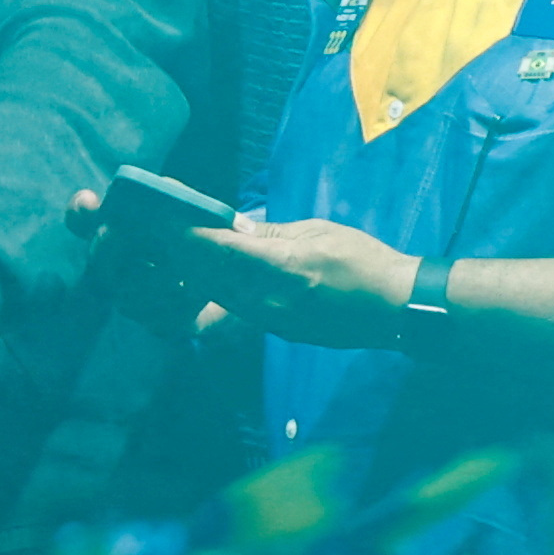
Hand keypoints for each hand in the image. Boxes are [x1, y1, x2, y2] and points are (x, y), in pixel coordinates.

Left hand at [176, 214, 431, 345]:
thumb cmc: (362, 260)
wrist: (393, 307)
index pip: (224, 251)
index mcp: (284, 266)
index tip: (166, 224)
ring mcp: (272, 320)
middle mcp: (271, 299)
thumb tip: (233, 226)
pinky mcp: (278, 330)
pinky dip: (216, 295)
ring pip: (218, 299)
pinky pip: (236, 311)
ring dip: (194, 280)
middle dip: (182, 259)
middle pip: (211, 278)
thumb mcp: (317, 232)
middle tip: (160, 238)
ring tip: (172, 259)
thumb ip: (271, 231)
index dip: (191, 237)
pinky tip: (205, 281)